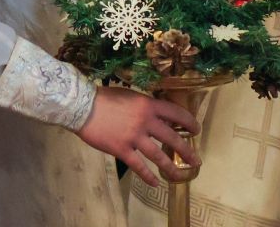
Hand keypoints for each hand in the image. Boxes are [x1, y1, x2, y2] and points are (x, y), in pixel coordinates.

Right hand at [75, 86, 199, 186]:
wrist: (83, 106)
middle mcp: (145, 121)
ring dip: (170, 167)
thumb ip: (146, 106)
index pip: (176, 113)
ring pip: (158, 155)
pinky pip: (138, 166)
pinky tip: (155, 183)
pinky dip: (148, 176)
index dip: (189, 122)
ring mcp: (134, 137)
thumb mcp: (131, 96)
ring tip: (180, 176)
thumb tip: (159, 117)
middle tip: (196, 160)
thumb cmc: (106, 98)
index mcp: (149, 105)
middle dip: (186, 150)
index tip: (196, 130)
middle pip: (172, 138)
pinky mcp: (121, 150)